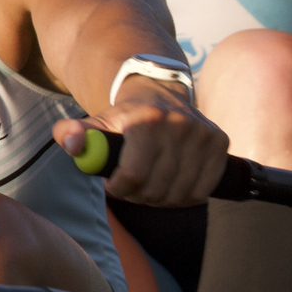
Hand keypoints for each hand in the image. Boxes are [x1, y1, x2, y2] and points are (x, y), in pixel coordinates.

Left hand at [53, 80, 229, 205]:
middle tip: (131, 189)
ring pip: (181, 193)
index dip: (120, 188)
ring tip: (149, 187)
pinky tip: (173, 187)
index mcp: (148, 120)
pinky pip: (202, 190)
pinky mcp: (220, 142)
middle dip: (139, 195)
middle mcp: (180, 124)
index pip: (135, 175)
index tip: (113, 185)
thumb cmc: (126, 116)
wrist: (161, 92)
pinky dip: (186, 196)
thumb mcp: (98, 122)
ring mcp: (203, 134)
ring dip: (162, 199)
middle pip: (157, 187)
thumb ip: (74, 132)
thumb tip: (71, 144)